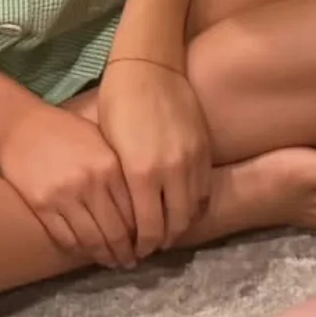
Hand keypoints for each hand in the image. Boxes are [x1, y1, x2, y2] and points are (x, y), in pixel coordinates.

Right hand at [0, 101, 138, 269]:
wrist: (20, 126)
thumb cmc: (66, 131)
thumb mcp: (101, 140)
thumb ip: (120, 169)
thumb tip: (144, 203)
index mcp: (110, 164)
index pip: (135, 210)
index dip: (143, 231)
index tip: (147, 241)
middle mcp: (91, 182)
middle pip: (116, 231)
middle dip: (126, 251)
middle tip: (132, 261)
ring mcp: (64, 196)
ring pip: (92, 240)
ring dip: (106, 256)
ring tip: (113, 262)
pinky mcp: (42, 207)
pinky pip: (66, 239)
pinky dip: (80, 250)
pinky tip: (88, 252)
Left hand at [94, 59, 212, 258]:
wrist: (149, 65)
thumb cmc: (117, 104)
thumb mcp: (110, 148)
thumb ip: (121, 185)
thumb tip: (122, 215)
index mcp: (141, 173)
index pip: (147, 228)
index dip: (141, 245)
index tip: (134, 251)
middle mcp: (172, 171)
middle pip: (174, 224)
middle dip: (161, 240)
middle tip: (150, 245)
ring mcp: (193, 159)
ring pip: (193, 209)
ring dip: (180, 224)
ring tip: (166, 228)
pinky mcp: (205, 148)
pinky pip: (205, 188)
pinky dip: (194, 204)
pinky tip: (182, 205)